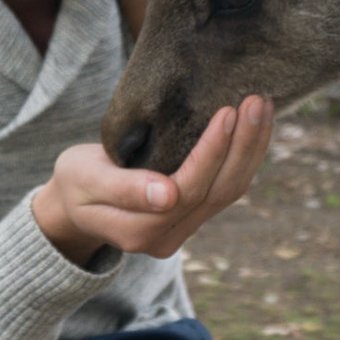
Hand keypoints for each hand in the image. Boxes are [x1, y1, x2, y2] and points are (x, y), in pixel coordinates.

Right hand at [32, 95, 272, 264]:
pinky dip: (245, 157)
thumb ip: (123, 189)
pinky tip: (256, 127)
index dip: (211, 152)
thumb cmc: (76, 182)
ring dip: (252, 149)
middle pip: (218, 192)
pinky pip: (227, 188)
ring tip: (263, 107)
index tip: (227, 112)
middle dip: (242, 145)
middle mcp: (167, 238)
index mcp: (138, 232)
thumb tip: (167, 196)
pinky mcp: (194, 217)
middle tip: (257, 100)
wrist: (75, 203)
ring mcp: (184, 230)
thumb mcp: (86, 179)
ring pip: (230, 192)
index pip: (187, 190)